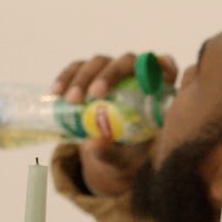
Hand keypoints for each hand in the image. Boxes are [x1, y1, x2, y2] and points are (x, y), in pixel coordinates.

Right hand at [50, 51, 177, 197]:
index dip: (162, 65)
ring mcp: (112, 73)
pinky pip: (78, 68)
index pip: (166, 69)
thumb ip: (112, 153)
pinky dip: (66, 77)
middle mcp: (135, 77)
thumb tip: (94, 143)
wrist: (108, 155)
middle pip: (127, 61)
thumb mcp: (122, 160)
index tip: (150, 75)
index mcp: (156, 94)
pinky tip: (56, 93)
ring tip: (71, 100)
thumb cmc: (127, 156)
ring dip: (83, 78)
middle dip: (110, 74)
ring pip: (100, 62)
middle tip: (94, 94)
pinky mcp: (90, 75)